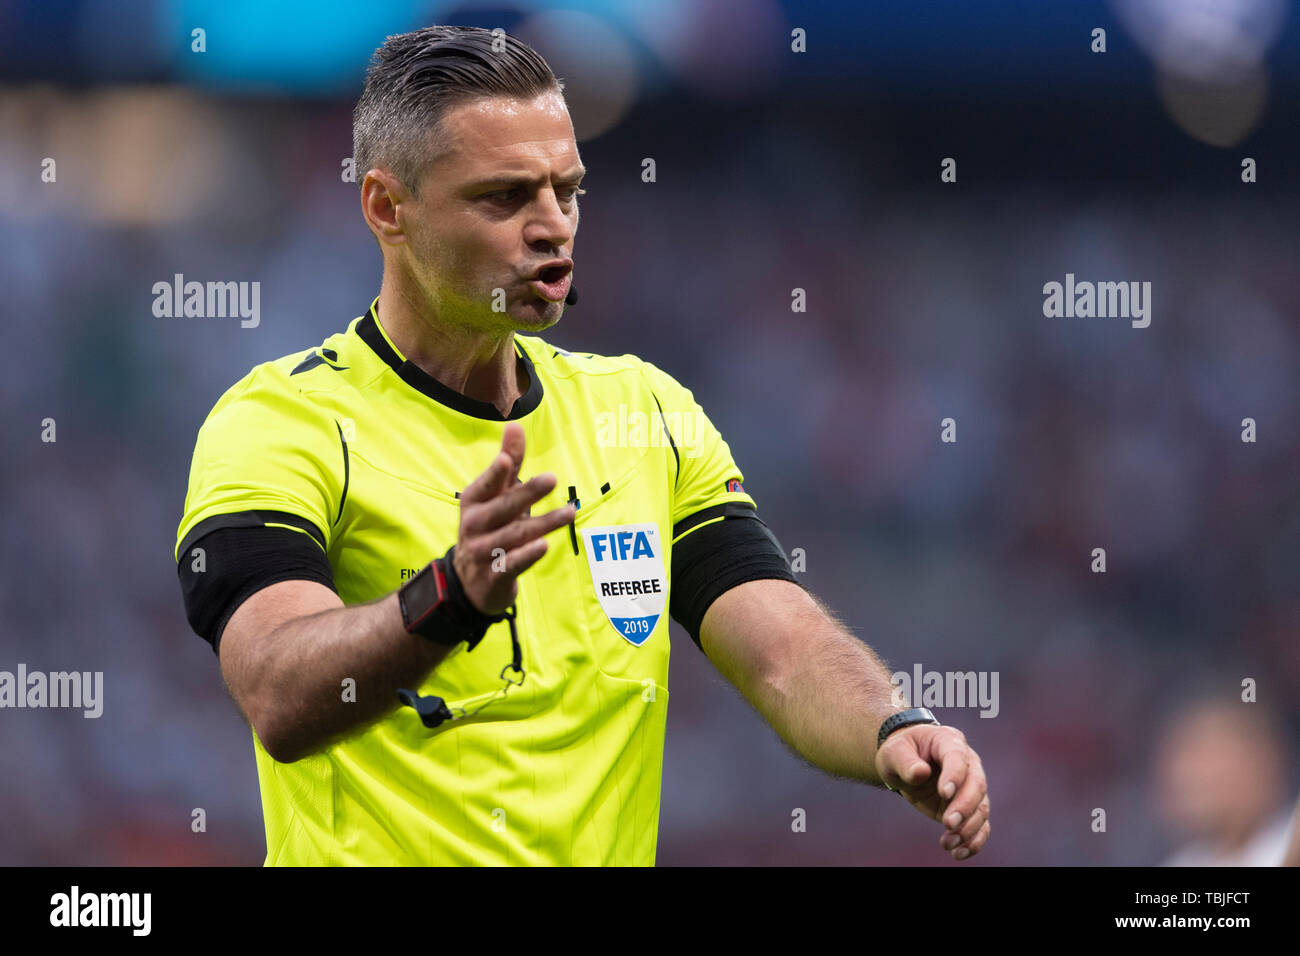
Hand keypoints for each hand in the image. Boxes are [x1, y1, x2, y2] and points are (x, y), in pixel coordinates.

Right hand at [452, 422, 575, 615]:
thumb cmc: (489, 527)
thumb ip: (507, 464)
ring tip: (570, 512)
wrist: (471, 582)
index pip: (485, 485)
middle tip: (552, 478)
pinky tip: (544, 545)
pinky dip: (526, 556)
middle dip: (527, 493)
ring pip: (515, 536)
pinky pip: (511, 565)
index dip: (494, 474)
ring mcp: (482, 552)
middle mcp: (474, 526)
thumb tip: (515, 425)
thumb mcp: (494, 496)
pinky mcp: (494, 577)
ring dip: (544, 523)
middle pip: (503, 508)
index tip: (504, 460)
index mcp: (473, 502)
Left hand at [875, 723, 989, 861]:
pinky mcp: (968, 807)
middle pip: (976, 784)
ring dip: (969, 828)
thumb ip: (905, 761)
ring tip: (948, 842)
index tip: (944, 793)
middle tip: (948, 823)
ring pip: (981, 807)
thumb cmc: (900, 752)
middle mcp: (967, 763)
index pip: (957, 757)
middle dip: (965, 806)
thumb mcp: (893, 752)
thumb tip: (920, 773)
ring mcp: (970, 785)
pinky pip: (980, 824)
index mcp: (948, 741)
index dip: (954, 775)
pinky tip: (959, 853)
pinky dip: (974, 840)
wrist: (905, 762)